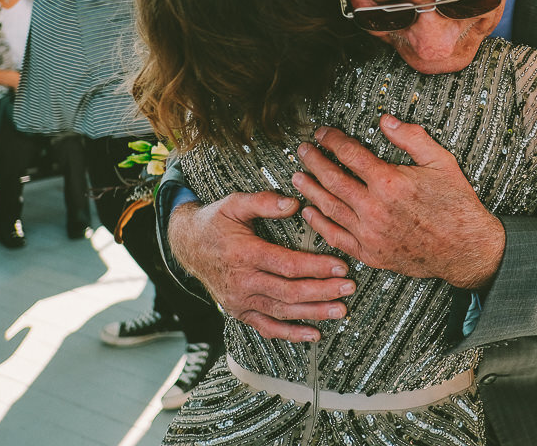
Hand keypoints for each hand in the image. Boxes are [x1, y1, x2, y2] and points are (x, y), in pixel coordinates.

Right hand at [168, 193, 354, 342]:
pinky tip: (313, 334)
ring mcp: (240, 301)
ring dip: (314, 313)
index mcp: (244, 254)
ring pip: (282, 312)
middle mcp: (242, 281)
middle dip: (323, 291)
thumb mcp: (235, 203)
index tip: (341, 266)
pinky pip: (267, 328)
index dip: (316, 267)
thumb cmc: (215, 221)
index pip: (287, 265)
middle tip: (349, 288)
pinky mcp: (239, 312)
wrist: (187, 245)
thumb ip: (264, 202)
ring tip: (341, 311)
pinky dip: (291, 334)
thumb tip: (294, 204)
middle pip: (289, 292)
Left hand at [292, 115, 504, 289]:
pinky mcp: (370, 254)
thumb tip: (386, 120)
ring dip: (310, 190)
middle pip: (332, 179)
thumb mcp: (441, 162)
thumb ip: (411, 137)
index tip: (322, 133)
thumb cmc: (456, 204)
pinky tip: (309, 212)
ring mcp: (369, 234)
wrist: (467, 249)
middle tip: (302, 150)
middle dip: (314, 161)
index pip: (350, 154)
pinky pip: (336, 238)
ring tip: (297, 176)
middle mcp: (374, 208)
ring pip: (329, 208)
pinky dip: (319, 225)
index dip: (332, 140)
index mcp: (389, 182)